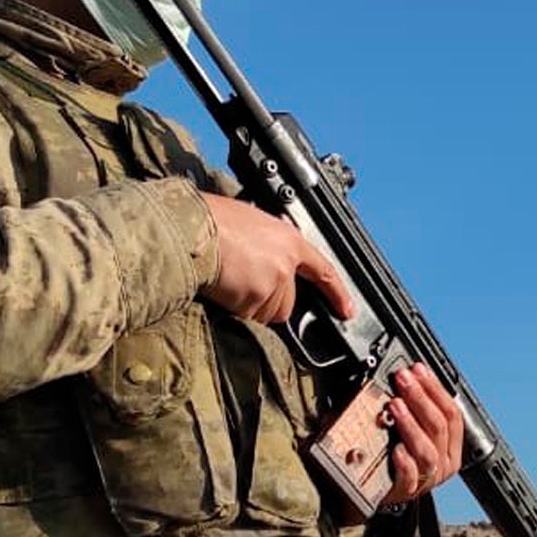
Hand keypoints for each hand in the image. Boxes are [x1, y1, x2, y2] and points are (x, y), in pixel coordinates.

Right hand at [200, 194, 356, 325]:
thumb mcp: (253, 222)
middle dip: (267, 300)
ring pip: (265, 313)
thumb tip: (270, 260)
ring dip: (249, 305)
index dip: (337, 293)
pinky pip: (246, 316)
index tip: (347, 310)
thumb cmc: (212, 220)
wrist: (190, 228)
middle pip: (287, 303)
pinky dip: (234, 308)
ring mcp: (272, 284)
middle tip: (243, 279)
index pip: (323, 271)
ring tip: (230, 278)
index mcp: (289, 241)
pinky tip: (223, 285)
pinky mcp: (254, 299)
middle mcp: (285, 264)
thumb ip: (271, 245)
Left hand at [384, 364, 464, 504]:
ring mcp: (427, 478)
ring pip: (427, 449)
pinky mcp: (407, 491)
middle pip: (440, 426)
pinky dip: (404, 460)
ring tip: (395, 404)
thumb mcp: (411, 433)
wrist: (372, 494)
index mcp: (450, 446)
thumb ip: (414, 410)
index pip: (452, 413)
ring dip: (411, 423)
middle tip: (404, 379)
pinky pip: (410, 475)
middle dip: (421, 398)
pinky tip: (394, 447)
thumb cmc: (394, 459)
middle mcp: (443, 463)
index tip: (419, 370)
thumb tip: (406, 377)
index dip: (435, 389)